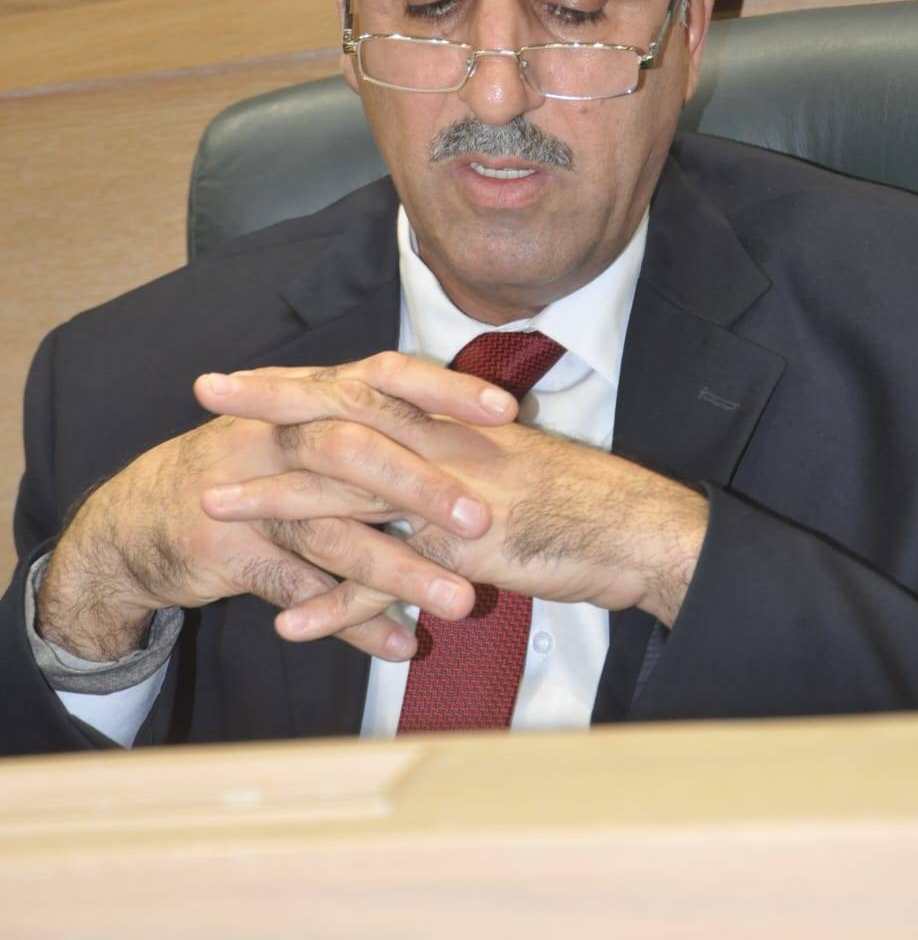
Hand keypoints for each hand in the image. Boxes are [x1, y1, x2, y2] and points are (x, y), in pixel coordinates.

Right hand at [36, 354, 516, 662]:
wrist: (142, 516)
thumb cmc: (253, 472)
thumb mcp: (310, 437)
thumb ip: (378, 433)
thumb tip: (470, 442)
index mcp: (310, 399)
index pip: (383, 377)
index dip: (443, 390)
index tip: (507, 410)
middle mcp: (280, 435)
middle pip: (356, 449)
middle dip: (421, 485)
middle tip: (482, 520)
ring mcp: (249, 494)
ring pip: (331, 531)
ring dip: (399, 570)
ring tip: (460, 602)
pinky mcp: (226, 550)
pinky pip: (296, 590)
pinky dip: (349, 621)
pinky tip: (400, 645)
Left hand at [200, 368, 708, 642]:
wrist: (637, 528)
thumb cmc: (577, 496)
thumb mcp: (504, 460)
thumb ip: (451, 452)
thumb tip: (407, 453)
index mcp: (450, 419)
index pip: (360, 384)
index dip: (298, 377)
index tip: (243, 373)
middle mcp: (443, 444)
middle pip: (342, 415)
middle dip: (270, 404)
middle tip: (205, 390)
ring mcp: (450, 495)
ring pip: (349, 490)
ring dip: (276, 500)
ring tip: (213, 508)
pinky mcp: (463, 551)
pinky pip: (389, 577)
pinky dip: (337, 601)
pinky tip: (289, 620)